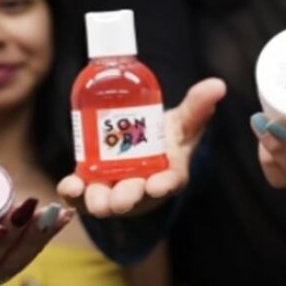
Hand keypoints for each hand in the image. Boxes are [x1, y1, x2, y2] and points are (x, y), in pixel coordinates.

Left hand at [58, 77, 226, 217]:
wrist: (137, 147)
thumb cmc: (165, 140)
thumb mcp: (183, 123)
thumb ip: (198, 106)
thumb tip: (217, 84)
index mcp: (167, 176)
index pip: (168, 183)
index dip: (163, 186)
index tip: (158, 185)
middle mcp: (140, 188)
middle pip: (134, 196)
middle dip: (126, 198)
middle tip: (120, 199)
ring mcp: (113, 190)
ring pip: (104, 200)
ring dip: (97, 200)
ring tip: (92, 197)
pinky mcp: (90, 189)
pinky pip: (79, 195)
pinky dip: (72, 192)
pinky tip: (68, 184)